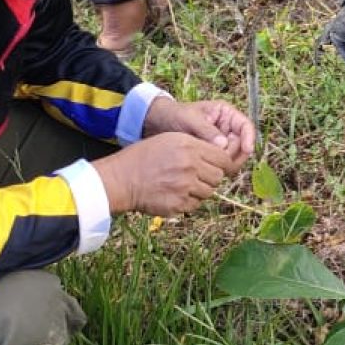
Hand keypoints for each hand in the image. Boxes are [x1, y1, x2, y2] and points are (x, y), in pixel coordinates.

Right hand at [93, 132, 234, 215]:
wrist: (121, 179)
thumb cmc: (144, 157)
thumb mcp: (170, 139)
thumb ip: (196, 145)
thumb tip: (220, 153)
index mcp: (190, 147)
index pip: (223, 158)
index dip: (221, 162)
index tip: (214, 165)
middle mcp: (190, 167)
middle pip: (218, 177)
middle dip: (210, 177)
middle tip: (197, 176)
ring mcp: (185, 187)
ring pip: (209, 192)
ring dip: (200, 189)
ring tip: (183, 184)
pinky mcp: (179, 204)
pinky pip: (196, 204)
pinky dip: (190, 201)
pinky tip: (176, 193)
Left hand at [144, 97, 255, 171]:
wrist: (158, 124)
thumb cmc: (174, 115)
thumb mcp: (189, 119)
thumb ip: (206, 130)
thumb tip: (223, 145)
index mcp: (226, 114)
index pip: (245, 126)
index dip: (249, 138)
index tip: (247, 150)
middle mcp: (227, 129)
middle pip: (242, 145)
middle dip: (234, 154)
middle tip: (221, 161)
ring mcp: (221, 143)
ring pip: (234, 157)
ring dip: (226, 163)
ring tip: (209, 165)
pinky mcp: (214, 155)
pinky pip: (222, 164)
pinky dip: (218, 168)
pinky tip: (206, 170)